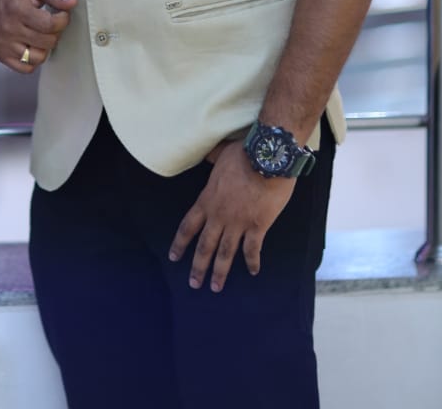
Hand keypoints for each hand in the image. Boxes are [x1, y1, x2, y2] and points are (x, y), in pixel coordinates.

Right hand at [0, 0, 76, 73]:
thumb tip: (71, 3)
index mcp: (16, 10)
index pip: (50, 25)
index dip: (63, 20)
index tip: (62, 14)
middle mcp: (8, 29)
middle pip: (47, 42)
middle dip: (55, 32)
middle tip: (51, 23)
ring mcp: (3, 45)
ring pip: (38, 58)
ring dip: (45, 47)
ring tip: (41, 34)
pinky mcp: (1, 55)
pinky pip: (26, 68)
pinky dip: (33, 59)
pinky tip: (31, 44)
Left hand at [168, 141, 295, 292]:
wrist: (267, 159)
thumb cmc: (243, 154)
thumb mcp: (220, 154)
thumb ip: (211, 158)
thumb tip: (206, 153)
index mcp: (206, 200)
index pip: (188, 226)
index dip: (180, 243)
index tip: (174, 257)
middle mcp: (219, 216)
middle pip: (204, 246)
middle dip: (198, 267)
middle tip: (194, 284)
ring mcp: (238, 223)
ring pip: (225, 253)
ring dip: (220, 271)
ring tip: (215, 287)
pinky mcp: (257, 227)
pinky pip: (252, 250)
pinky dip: (252, 262)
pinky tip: (253, 272)